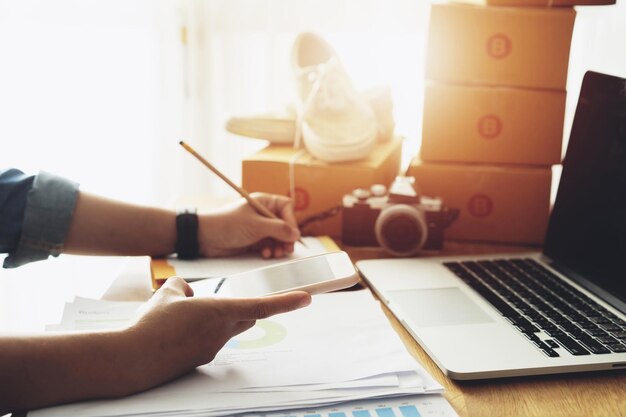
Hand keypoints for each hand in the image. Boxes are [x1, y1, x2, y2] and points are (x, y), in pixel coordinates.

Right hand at [125, 277, 310, 391]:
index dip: (286, 302)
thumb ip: (181, 287)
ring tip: (180, 316)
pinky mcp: (200, 359)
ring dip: (213, 319)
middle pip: (246, 317)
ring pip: (224, 328)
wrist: (134, 359)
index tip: (306, 298)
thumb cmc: (153, 324)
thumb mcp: (167, 293)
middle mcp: (221, 332)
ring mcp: (211, 348)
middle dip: (245, 307)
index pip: (262, 306)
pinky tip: (174, 332)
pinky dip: (197, 332)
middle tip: (231, 300)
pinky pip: (206, 340)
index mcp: (219, 311)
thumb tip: (184, 290)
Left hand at [197, 193, 299, 257]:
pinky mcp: (253, 240)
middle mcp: (263, 214)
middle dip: (286, 237)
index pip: (286, 207)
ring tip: (275, 253)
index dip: (291, 220)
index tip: (291, 233)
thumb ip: (278, 229)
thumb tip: (296, 234)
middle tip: (287, 249)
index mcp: (263, 202)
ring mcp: (258, 227)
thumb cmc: (228, 224)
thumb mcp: (256, 225)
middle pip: (284, 224)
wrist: (205, 237)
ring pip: (277, 237)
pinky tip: (265, 254)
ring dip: (278, 246)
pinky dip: (270, 250)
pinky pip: (268, 245)